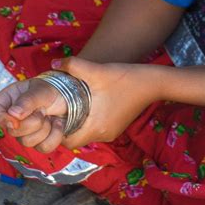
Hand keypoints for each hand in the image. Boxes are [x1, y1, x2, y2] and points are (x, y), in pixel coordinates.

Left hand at [0, 57, 161, 152]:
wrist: (153, 83)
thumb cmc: (125, 78)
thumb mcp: (98, 71)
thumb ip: (74, 66)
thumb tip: (54, 63)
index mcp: (95, 127)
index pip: (67, 141)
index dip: (56, 130)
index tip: (52, 114)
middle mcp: (103, 135)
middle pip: (75, 138)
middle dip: (65, 126)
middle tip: (58, 108)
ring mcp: (111, 132)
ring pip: (85, 133)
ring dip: (77, 122)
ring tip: (70, 105)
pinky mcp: (116, 126)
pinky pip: (95, 129)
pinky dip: (88, 120)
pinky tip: (87, 104)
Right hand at [0, 77, 67, 153]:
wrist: (69, 98)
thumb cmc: (51, 90)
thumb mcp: (41, 89)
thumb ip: (28, 100)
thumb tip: (14, 115)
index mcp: (9, 100)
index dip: (0, 119)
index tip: (14, 121)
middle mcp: (13, 118)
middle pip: (13, 132)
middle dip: (33, 121)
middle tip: (43, 109)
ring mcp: (24, 132)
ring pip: (28, 142)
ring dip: (45, 127)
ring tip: (49, 115)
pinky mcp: (38, 142)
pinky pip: (44, 147)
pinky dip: (55, 135)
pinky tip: (57, 124)